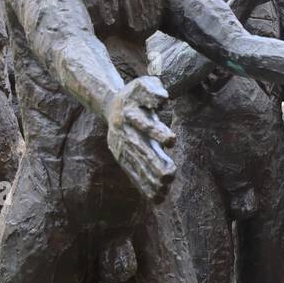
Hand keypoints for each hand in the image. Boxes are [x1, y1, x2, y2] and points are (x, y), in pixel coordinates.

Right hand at [105, 77, 176, 202]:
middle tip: (170, 175)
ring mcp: (121, 146)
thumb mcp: (142, 85)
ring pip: (135, 164)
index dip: (157, 131)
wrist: (110, 106)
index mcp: (130, 113)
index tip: (172, 140)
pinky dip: (143, 185)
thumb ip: (152, 90)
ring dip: (149, 178)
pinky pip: (132, 172)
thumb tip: (163, 98)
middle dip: (154, 162)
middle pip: (139, 148)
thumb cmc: (134, 95)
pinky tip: (157, 197)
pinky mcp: (122, 157)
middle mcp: (123, 132)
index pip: (144, 123)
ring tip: (165, 189)